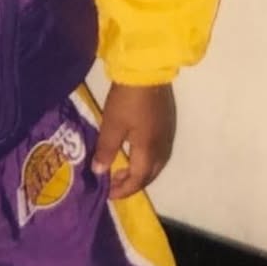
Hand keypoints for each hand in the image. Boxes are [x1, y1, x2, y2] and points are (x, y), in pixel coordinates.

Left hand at [91, 82, 175, 199]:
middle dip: (133, 182)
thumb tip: (100, 172)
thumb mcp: (111, 126)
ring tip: (122, 168)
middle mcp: (162, 147)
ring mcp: (167, 134)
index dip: (123, 190)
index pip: (138, 180)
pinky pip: (158, 151)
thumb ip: (106, 151)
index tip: (108, 193)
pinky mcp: (167, 123)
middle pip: (150, 174)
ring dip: (140, 171)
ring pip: (156, 163)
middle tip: (114, 182)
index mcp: (149, 151)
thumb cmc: (127, 101)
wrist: (147, 72)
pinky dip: (146, 158)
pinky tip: (134, 150)